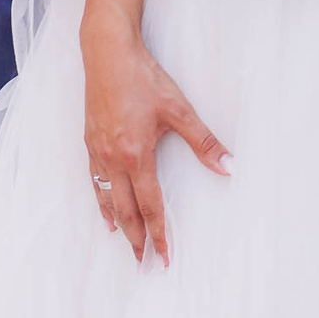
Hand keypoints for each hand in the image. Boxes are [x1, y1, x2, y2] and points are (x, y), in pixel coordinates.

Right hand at [81, 16, 226, 264]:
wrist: (107, 53)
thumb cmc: (143, 78)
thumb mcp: (179, 109)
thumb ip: (204, 142)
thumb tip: (229, 166)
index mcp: (136, 155)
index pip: (150, 206)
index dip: (159, 235)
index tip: (165, 258)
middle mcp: (113, 159)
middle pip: (125, 211)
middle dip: (136, 240)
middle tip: (144, 264)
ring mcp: (97, 151)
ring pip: (107, 199)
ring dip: (118, 224)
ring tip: (126, 243)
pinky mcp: (89, 141)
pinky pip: (95, 181)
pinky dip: (101, 201)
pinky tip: (105, 209)